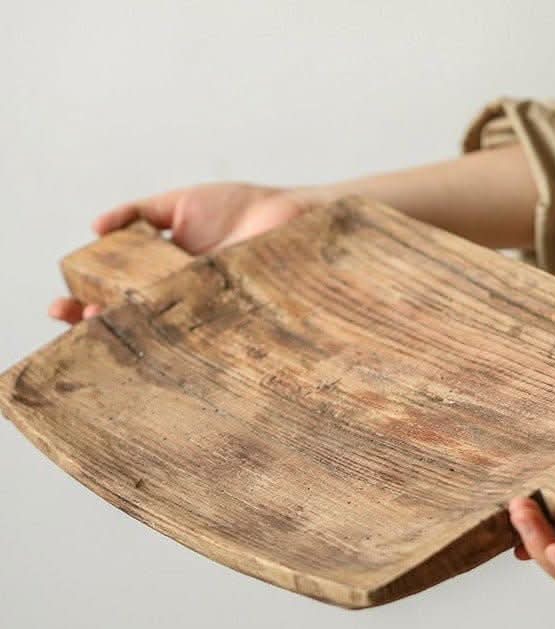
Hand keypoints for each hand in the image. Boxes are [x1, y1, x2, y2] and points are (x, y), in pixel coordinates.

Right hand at [49, 183, 322, 323]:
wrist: (294, 216)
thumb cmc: (244, 208)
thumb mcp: (183, 203)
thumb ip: (141, 213)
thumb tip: (95, 227)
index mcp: (163, 270)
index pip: (116, 290)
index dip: (86, 299)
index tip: (61, 305)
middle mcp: (179, 295)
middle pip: (131, 317)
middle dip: (96, 325)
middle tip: (75, 325)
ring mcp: (204, 311)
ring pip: (158, 334)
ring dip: (128, 338)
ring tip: (102, 336)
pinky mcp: (230, 321)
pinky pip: (200, 339)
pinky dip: (176, 345)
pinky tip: (153, 346)